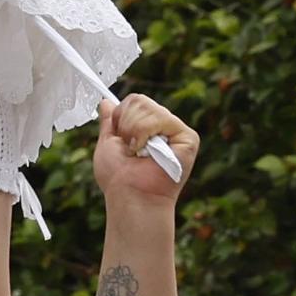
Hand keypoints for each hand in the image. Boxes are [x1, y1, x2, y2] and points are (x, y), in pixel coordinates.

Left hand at [93, 94, 198, 210]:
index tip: (119, 137)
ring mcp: (176, 132)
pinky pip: (162, 118)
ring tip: (139, 151)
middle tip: (129, 147)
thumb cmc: (118, 177)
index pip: (134, 101)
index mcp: (146, 128)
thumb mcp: (107, 143)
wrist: (130, 195)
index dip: (121, 115)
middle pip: (139, 100)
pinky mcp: (188, 138)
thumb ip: (109, 122)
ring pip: (148, 107)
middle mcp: (163, 128)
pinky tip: (148, 151)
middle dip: (125, 123)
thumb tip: (106, 102)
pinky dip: (145, 132)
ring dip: (133, 130)